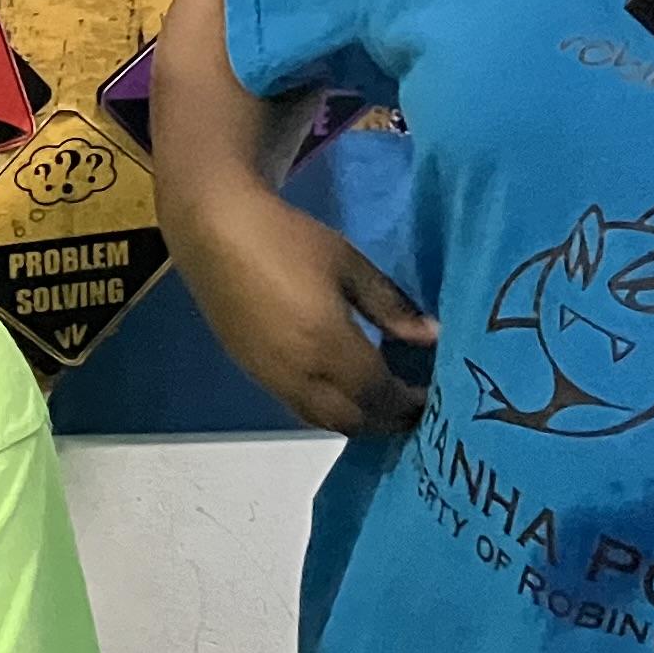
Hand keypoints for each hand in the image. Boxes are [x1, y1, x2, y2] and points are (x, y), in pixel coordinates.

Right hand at [166, 183, 433, 436]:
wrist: (215, 232)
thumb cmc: (287, 240)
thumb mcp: (350, 264)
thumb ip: (391, 306)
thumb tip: (431, 337)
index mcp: (328, 347)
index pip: (382, 396)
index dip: (412, 403)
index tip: (439, 394)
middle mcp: (300, 375)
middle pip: (353, 420)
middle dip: (388, 420)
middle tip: (415, 406)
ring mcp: (272, 379)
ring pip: (324, 420)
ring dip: (358, 419)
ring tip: (383, 402)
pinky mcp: (254, 373)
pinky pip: (299, 407)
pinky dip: (330, 409)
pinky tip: (343, 387)